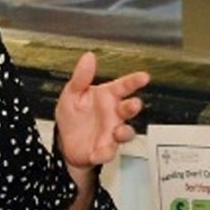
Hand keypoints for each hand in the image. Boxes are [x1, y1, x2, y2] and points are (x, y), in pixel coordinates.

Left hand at [55, 52, 150, 169]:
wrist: (65, 143)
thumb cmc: (74, 116)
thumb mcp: (71, 94)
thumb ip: (81, 77)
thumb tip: (88, 57)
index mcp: (107, 97)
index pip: (124, 86)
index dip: (134, 81)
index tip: (144, 76)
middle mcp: (114, 113)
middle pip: (129, 108)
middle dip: (133, 106)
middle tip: (133, 104)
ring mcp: (112, 131)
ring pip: (126, 132)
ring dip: (125, 132)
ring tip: (118, 132)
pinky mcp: (106, 149)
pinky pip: (109, 152)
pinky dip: (104, 153)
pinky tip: (97, 152)